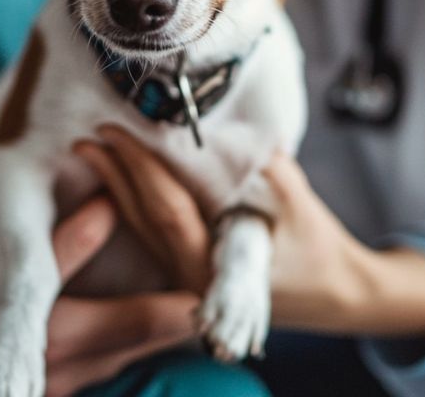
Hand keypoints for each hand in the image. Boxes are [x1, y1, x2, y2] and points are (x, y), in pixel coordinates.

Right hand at [0, 197, 199, 396]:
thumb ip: (63, 243)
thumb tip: (113, 205)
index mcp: (73, 336)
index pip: (169, 317)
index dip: (204, 288)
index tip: (222, 251)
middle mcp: (82, 371)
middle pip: (165, 338)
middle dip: (190, 301)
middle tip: (211, 252)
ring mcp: (69, 390)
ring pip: (139, 351)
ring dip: (160, 316)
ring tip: (180, 269)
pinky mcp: (52, 392)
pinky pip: (110, 363)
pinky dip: (129, 334)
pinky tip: (127, 304)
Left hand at [76, 128, 424, 339]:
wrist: (335, 291)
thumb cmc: (317, 246)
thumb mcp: (297, 200)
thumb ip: (263, 167)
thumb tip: (227, 132)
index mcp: (214, 267)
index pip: (166, 210)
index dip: (137, 169)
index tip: (114, 132)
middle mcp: (190, 276)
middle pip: (143, 218)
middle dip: (114, 172)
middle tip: (90, 134)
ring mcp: (186, 276)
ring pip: (142, 227)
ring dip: (115, 186)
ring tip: (91, 151)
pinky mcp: (189, 268)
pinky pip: (151, 232)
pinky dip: (131, 201)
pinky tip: (115, 178)